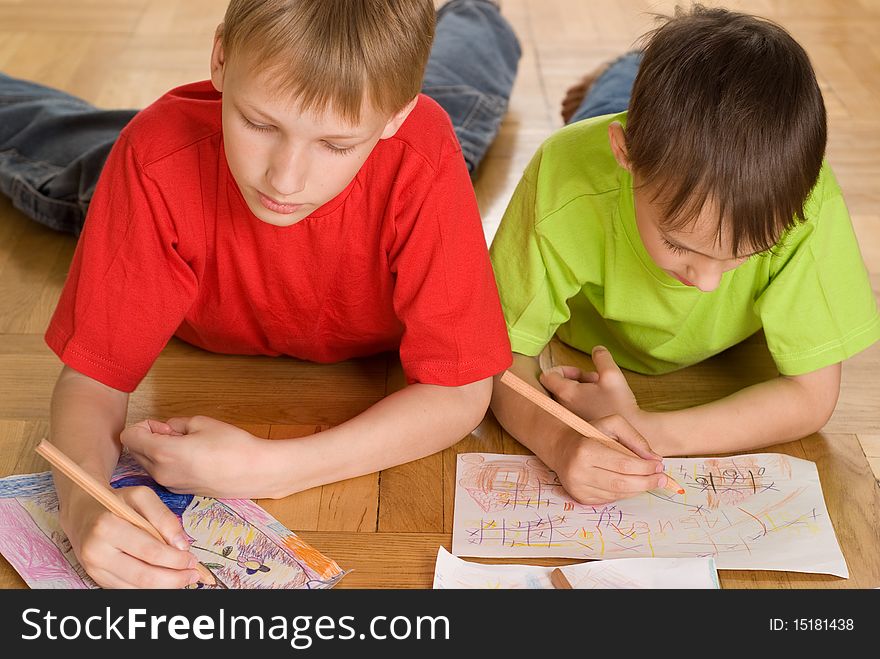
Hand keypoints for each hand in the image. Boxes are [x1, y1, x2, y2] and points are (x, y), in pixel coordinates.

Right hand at [59, 486, 202, 587]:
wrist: (83, 513)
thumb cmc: (117, 502)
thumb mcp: (142, 496)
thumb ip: (164, 518)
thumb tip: (181, 546)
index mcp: (107, 527)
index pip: (150, 552)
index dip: (175, 560)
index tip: (193, 559)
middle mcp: (96, 552)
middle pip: (143, 576)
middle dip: (173, 579)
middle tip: (192, 574)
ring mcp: (94, 569)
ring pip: (135, 589)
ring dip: (164, 587)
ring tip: (183, 579)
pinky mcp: (96, 578)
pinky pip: (127, 590)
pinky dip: (149, 589)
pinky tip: (165, 581)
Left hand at [120, 416, 277, 497]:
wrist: (256, 472)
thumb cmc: (233, 445)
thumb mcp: (202, 423)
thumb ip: (176, 424)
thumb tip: (165, 430)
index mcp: (163, 453)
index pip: (128, 437)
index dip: (143, 426)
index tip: (164, 426)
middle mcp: (161, 473)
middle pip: (136, 452)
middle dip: (149, 439)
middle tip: (176, 434)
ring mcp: (170, 486)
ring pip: (148, 464)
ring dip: (158, 452)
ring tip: (187, 447)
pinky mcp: (181, 493)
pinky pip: (163, 475)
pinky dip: (169, 464)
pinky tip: (194, 460)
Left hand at [540, 346, 638, 421]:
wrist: (631, 432)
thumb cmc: (620, 404)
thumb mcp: (612, 375)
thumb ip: (602, 358)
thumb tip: (596, 349)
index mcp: (566, 393)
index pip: (548, 375)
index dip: (563, 369)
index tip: (580, 373)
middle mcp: (561, 407)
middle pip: (557, 386)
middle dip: (576, 379)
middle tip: (595, 380)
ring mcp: (568, 419)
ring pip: (566, 399)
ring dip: (580, 391)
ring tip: (600, 392)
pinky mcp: (576, 428)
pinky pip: (572, 410)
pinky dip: (582, 403)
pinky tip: (600, 405)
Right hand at [550, 414, 666, 504]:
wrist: (562, 448)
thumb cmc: (590, 434)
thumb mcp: (612, 424)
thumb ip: (635, 438)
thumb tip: (654, 459)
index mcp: (585, 450)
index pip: (624, 465)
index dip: (645, 468)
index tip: (659, 465)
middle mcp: (579, 471)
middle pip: (622, 483)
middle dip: (647, 482)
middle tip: (662, 478)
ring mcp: (578, 487)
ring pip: (617, 494)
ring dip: (638, 489)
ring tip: (650, 480)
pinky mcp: (580, 497)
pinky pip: (610, 499)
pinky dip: (625, 493)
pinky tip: (631, 484)